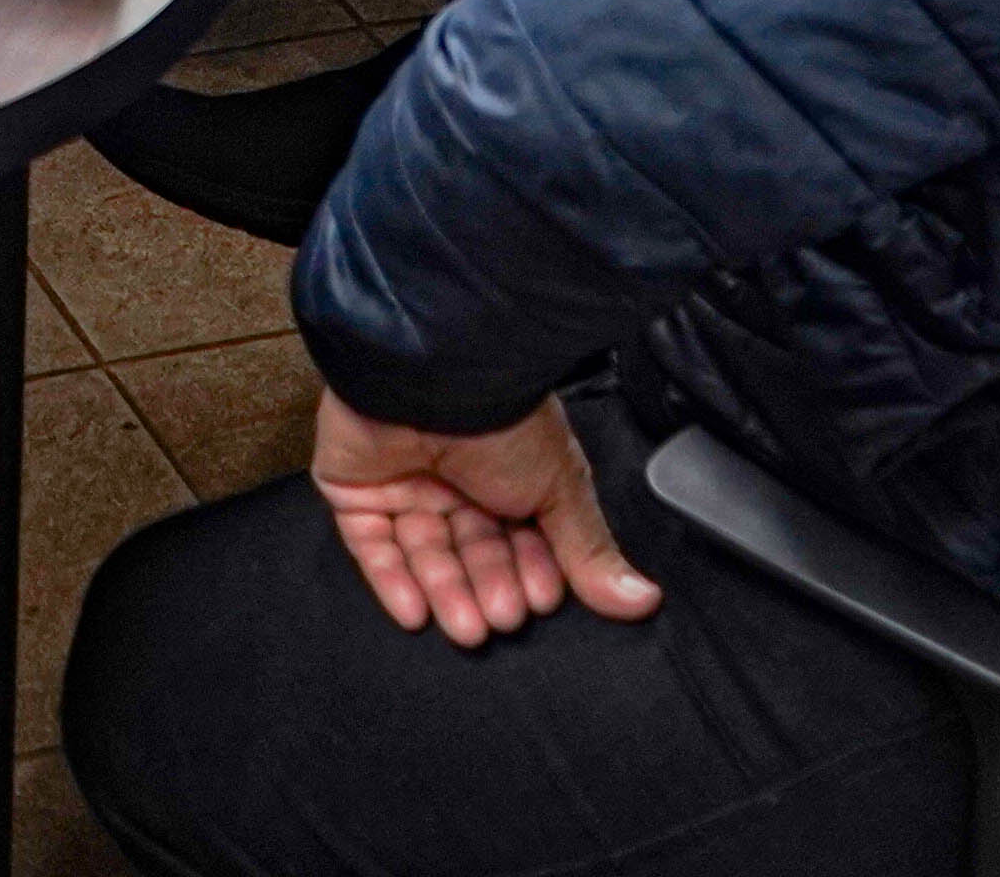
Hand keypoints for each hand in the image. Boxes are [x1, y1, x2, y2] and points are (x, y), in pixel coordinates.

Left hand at [310, 394, 661, 647]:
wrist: (433, 372)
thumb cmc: (504, 418)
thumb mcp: (561, 487)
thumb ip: (588, 550)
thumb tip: (643, 600)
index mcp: (508, 472)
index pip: (520, 539)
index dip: (530, 571)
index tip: (540, 600)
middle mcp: (456, 478)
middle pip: (472, 550)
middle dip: (489, 587)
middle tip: (502, 617)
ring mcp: (405, 482)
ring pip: (425, 553)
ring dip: (446, 593)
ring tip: (468, 627)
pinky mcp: (356, 488)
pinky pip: (371, 545)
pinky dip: (392, 581)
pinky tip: (416, 613)